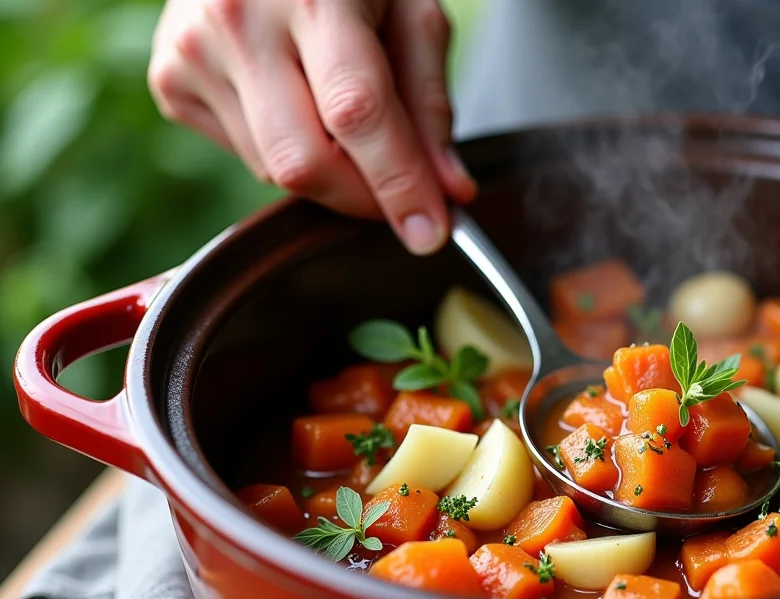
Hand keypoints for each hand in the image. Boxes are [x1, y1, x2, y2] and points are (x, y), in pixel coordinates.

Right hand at [147, 0, 475, 254]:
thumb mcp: (410, 10)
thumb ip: (430, 104)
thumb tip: (447, 190)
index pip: (357, 115)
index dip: (398, 184)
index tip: (429, 232)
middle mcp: (238, 22)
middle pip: (305, 163)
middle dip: (363, 199)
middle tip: (401, 198)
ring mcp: (192, 52)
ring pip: (275, 170)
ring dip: (328, 172)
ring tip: (340, 113)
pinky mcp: (170, 82)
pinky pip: (245, 156)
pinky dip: (283, 151)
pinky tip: (293, 100)